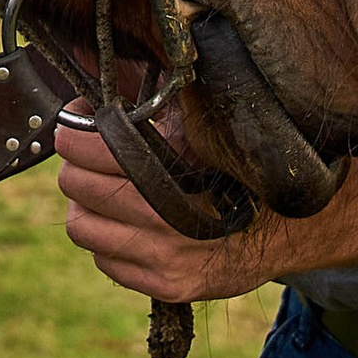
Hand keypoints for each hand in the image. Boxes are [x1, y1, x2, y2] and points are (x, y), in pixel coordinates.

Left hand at [59, 113, 283, 306]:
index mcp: (164, 167)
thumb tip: (101, 71)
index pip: (80, 147)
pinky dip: (108, 244)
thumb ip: (151, 103)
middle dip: (78, 166)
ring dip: (88, 208)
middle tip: (92, 159)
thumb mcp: (196, 128)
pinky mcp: (167, 286)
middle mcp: (160, 215)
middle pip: (74, 184)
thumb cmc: (232, 170)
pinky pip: (104, 262)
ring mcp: (163, 256)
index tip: (79, 122)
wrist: (286, 229)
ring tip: (109, 196)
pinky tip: (131, 228)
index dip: (71, 130)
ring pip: (80, 227)